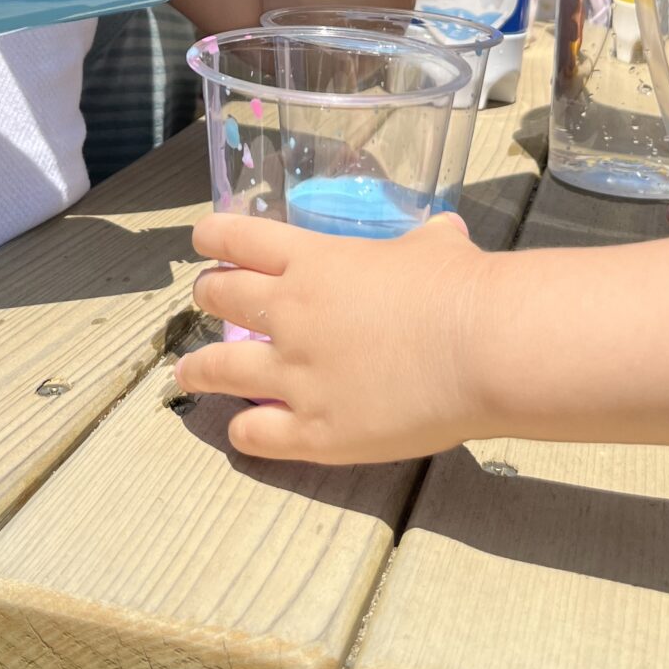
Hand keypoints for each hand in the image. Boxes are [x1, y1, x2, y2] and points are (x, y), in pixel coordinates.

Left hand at [176, 210, 492, 462]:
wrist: (481, 349)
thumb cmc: (460, 288)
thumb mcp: (436, 246)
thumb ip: (425, 241)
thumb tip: (443, 234)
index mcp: (313, 262)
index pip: (237, 240)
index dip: (213, 238)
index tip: (204, 241)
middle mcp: (289, 313)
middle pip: (220, 297)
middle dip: (209, 295)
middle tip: (210, 300)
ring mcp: (294, 375)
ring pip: (218, 369)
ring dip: (198, 368)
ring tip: (188, 373)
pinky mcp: (312, 431)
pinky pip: (254, 434)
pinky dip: (242, 431)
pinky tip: (242, 430)